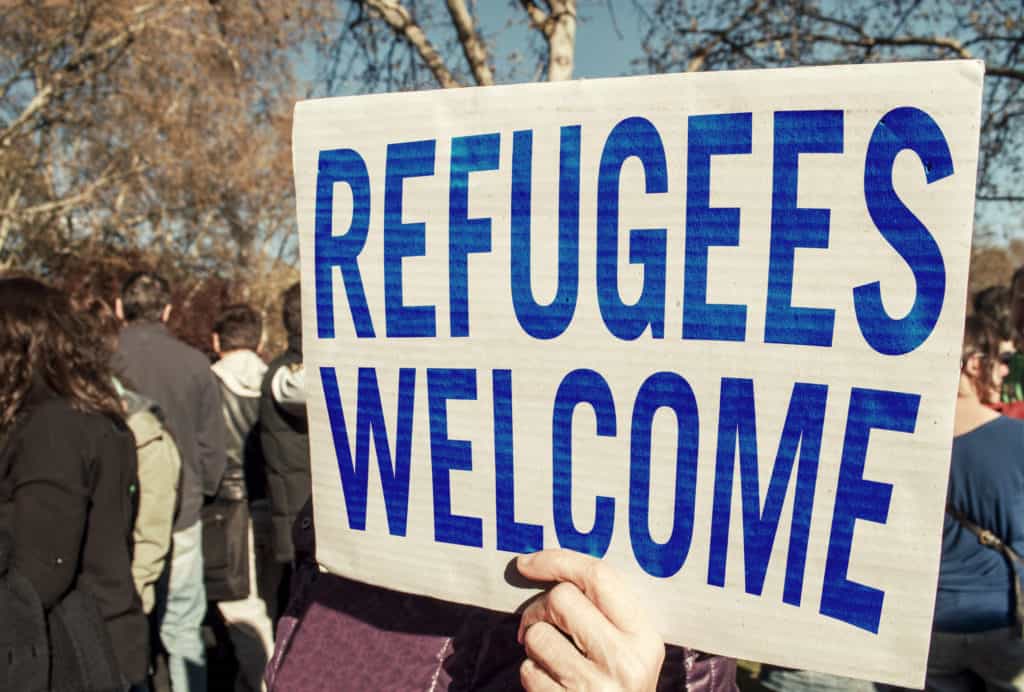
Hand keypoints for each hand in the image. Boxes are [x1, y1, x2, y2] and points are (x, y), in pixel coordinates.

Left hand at [516, 549, 664, 690]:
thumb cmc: (617, 683)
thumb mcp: (628, 647)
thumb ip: (604, 609)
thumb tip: (543, 564)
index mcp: (645, 637)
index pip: (599, 577)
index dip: (557, 560)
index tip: (527, 562)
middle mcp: (625, 662)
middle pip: (561, 599)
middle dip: (539, 607)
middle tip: (539, 621)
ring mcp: (596, 689)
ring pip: (538, 635)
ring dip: (533, 643)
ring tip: (551, 658)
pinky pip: (529, 671)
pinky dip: (532, 673)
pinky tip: (552, 684)